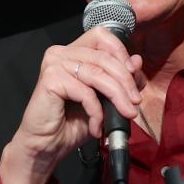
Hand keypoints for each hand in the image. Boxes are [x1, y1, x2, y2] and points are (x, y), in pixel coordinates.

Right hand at [0, 27, 144, 183]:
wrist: (47, 146)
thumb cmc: (71, 124)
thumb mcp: (104, 100)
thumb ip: (120, 80)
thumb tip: (137, 62)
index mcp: (74, 53)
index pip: (102, 37)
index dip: (121, 53)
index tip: (134, 75)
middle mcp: (62, 53)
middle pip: (104, 57)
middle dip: (125, 81)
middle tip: (134, 102)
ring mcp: (54, 64)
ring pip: (98, 73)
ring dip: (117, 96)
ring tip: (125, 114)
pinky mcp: (50, 79)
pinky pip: (85, 91)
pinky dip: (96, 111)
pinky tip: (96, 126)